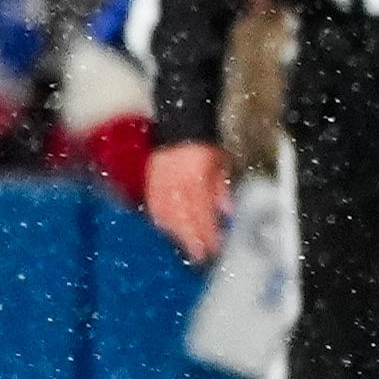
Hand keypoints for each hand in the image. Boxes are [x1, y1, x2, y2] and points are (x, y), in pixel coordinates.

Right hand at [144, 139, 230, 266]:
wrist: (181, 124)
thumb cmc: (205, 146)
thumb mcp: (220, 164)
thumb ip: (220, 189)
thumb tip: (227, 212)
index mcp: (194, 177)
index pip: (201, 211)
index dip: (207, 232)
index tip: (214, 247)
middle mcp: (174, 181)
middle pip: (182, 217)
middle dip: (192, 238)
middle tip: (201, 255)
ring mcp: (159, 180)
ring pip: (165, 213)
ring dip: (177, 232)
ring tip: (187, 246)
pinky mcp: (150, 180)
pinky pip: (153, 204)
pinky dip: (161, 219)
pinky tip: (168, 229)